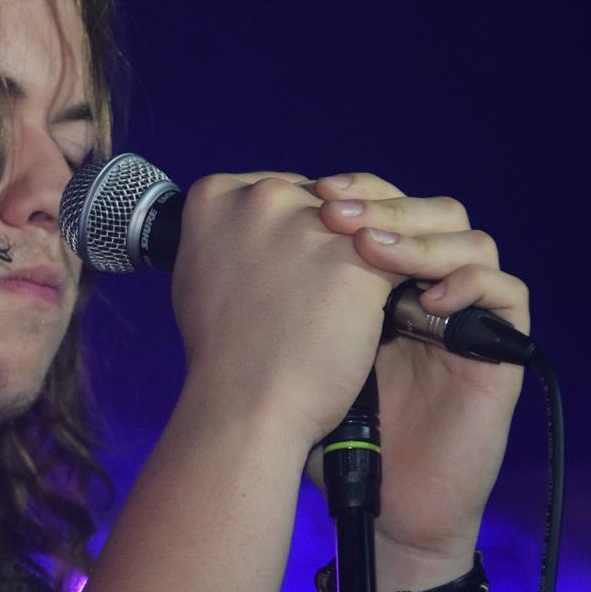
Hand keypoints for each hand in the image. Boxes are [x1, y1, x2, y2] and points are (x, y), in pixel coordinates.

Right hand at [171, 172, 394, 449]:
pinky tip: (389, 306)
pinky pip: (394, 254)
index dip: (291, 224)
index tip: (295, 257)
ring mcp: (312, 223)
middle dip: (329, 234)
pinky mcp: (360, 256)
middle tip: (330, 280)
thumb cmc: (219, 354)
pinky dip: (394, 278)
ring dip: (365, 254)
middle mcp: (262, 196)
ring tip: (360, 296)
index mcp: (214, 195)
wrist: (246, 402)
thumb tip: (248, 226)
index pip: (274, 189)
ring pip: (361, 223)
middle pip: (319, 199)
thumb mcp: (196, 274)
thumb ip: (225, 236)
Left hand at [312, 173, 528, 577]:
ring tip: (369, 254)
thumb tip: (235, 236)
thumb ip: (279, 298)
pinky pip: (507, 293)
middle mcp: (426, 289)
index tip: (311, 193)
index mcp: (378, 282)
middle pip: (427, 211)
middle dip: (383, 205)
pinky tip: (424, 303)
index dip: (355, 192)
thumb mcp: (291, 355)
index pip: (383, 207)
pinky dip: (470, 285)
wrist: (376, 502)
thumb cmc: (326, 434)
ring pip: (471, 240)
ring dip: (421, 239)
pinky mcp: (498, 352)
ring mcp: (464, 317)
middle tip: (337, 214)